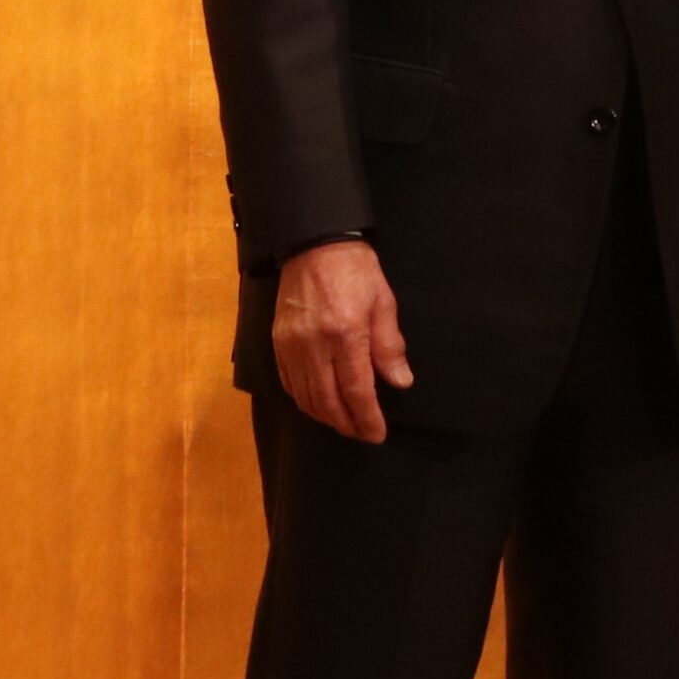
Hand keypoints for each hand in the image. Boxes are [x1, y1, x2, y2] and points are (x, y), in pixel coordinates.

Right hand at [273, 239, 411, 442]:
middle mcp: (314, 345)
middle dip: (347, 424)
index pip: (356, 390)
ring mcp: (292, 345)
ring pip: (306, 397)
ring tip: (344, 422)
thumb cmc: (355, 270)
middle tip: (362, 433)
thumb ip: (390, 346)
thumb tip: (400, 382)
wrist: (314, 244)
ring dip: (325, 417)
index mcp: (345, 333)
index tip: (377, 434)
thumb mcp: (383, 302)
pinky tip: (318, 403)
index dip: (366, 418)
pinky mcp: (278, 342)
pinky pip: (289, 383)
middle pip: (328, 401)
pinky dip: (304, 400)